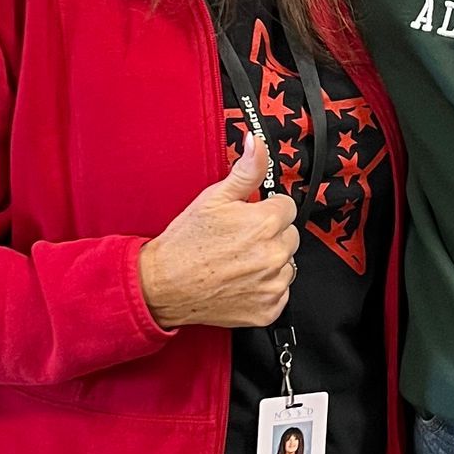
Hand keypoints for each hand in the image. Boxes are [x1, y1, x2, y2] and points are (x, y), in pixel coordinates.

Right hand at [138, 137, 298, 328]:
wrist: (163, 285)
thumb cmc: (185, 244)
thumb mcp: (214, 198)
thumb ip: (245, 170)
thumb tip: (257, 144)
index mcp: (265, 223)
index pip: (286, 206)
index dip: (265, 209)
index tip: (249, 217)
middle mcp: (274, 255)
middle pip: (289, 236)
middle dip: (269, 235)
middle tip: (239, 240)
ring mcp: (273, 284)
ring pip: (286, 264)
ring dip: (269, 262)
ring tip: (238, 261)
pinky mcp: (268, 309)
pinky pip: (279, 292)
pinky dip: (264, 288)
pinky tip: (240, 281)